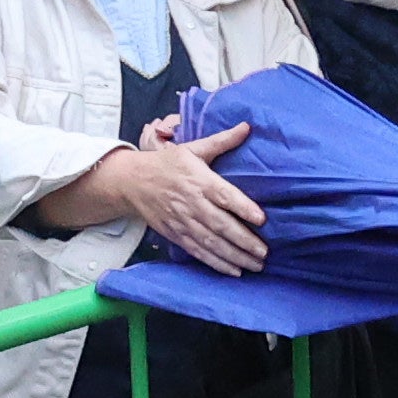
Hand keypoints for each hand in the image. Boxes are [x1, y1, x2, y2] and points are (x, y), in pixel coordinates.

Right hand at [90, 114, 265, 273]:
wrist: (132, 181)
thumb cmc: (167, 163)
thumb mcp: (193, 148)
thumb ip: (221, 141)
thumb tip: (247, 127)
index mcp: (199, 180)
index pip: (224, 195)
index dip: (243, 207)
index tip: (261, 218)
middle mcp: (192, 203)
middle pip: (220, 224)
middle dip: (243, 240)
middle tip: (265, 252)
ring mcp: (183, 221)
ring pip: (211, 242)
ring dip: (234, 256)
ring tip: (255, 265)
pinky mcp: (175, 234)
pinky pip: (198, 251)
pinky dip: (215, 263)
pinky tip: (233, 270)